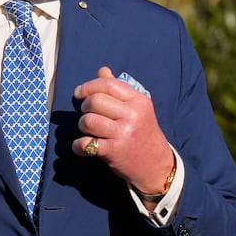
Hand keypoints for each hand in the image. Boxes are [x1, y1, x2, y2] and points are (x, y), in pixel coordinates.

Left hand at [73, 66, 174, 194]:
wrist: (157, 165)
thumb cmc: (143, 133)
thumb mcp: (138, 108)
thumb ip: (119, 89)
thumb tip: (102, 70)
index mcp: (139, 101)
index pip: (108, 84)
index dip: (89, 87)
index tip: (80, 93)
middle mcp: (132, 115)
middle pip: (94, 101)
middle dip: (85, 108)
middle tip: (89, 115)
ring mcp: (123, 133)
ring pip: (87, 121)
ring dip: (83, 126)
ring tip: (90, 131)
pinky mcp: (114, 151)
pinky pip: (85, 143)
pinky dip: (79, 145)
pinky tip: (84, 146)